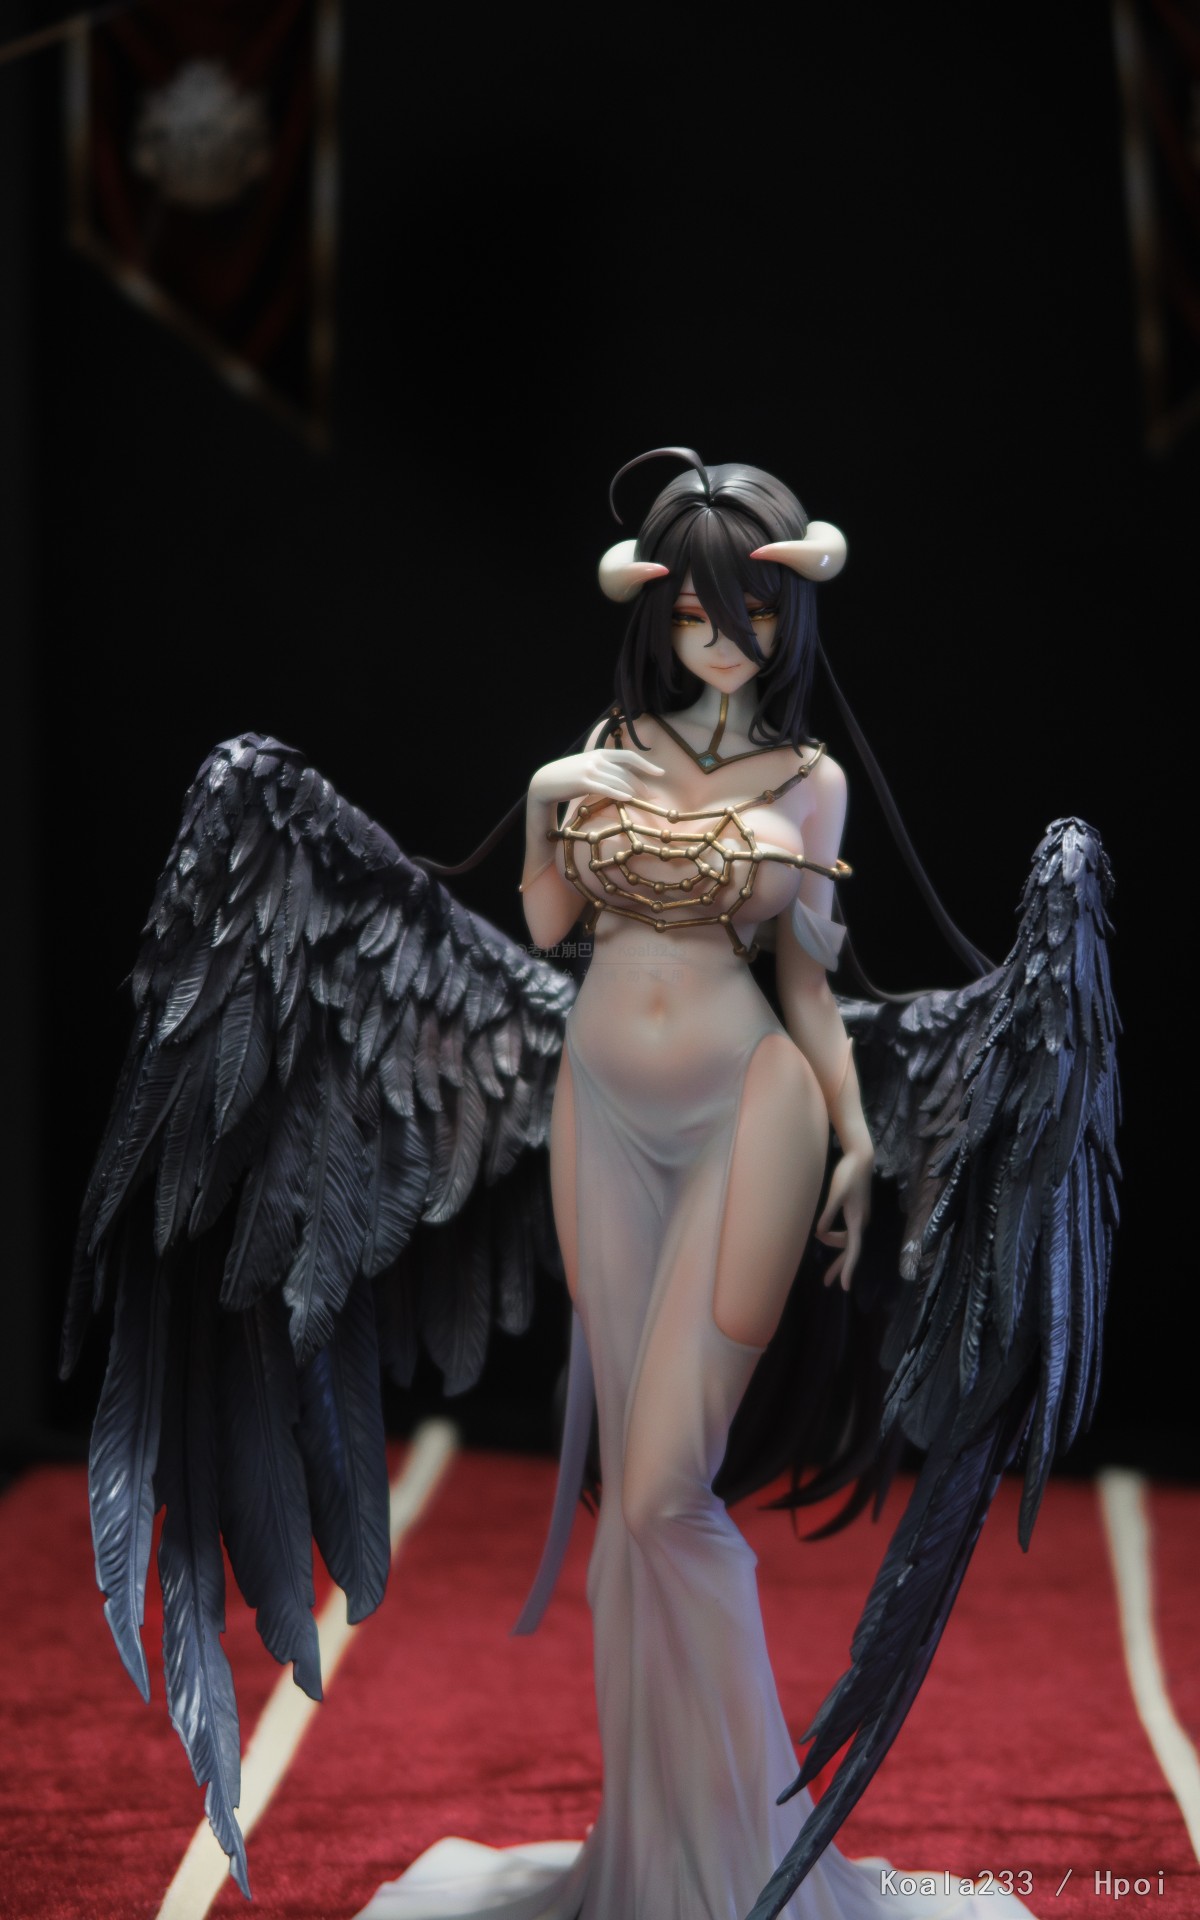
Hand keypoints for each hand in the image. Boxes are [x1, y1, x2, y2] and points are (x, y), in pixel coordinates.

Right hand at [529, 749, 664, 807]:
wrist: (544, 781)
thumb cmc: (567, 777)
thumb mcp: (587, 766)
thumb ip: (603, 767)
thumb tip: (621, 777)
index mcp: (599, 753)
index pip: (629, 756)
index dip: (646, 764)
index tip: (660, 773)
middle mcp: (597, 759)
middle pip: (626, 772)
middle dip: (641, 784)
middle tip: (652, 796)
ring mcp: (590, 770)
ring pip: (618, 781)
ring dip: (633, 791)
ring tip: (643, 801)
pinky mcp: (583, 782)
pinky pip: (605, 788)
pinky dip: (618, 793)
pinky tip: (628, 799)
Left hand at [815, 1143, 873, 1291]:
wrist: (861, 1158)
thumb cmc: (848, 1174)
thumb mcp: (836, 1194)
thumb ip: (828, 1214)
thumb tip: (819, 1233)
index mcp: (857, 1221)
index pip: (853, 1251)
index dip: (847, 1269)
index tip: (844, 1286)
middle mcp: (861, 1222)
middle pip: (850, 1251)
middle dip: (839, 1267)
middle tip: (827, 1283)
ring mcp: (861, 1217)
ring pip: (847, 1240)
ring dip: (833, 1245)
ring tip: (817, 1239)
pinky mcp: (858, 1211)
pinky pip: (847, 1231)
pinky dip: (837, 1236)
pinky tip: (826, 1234)